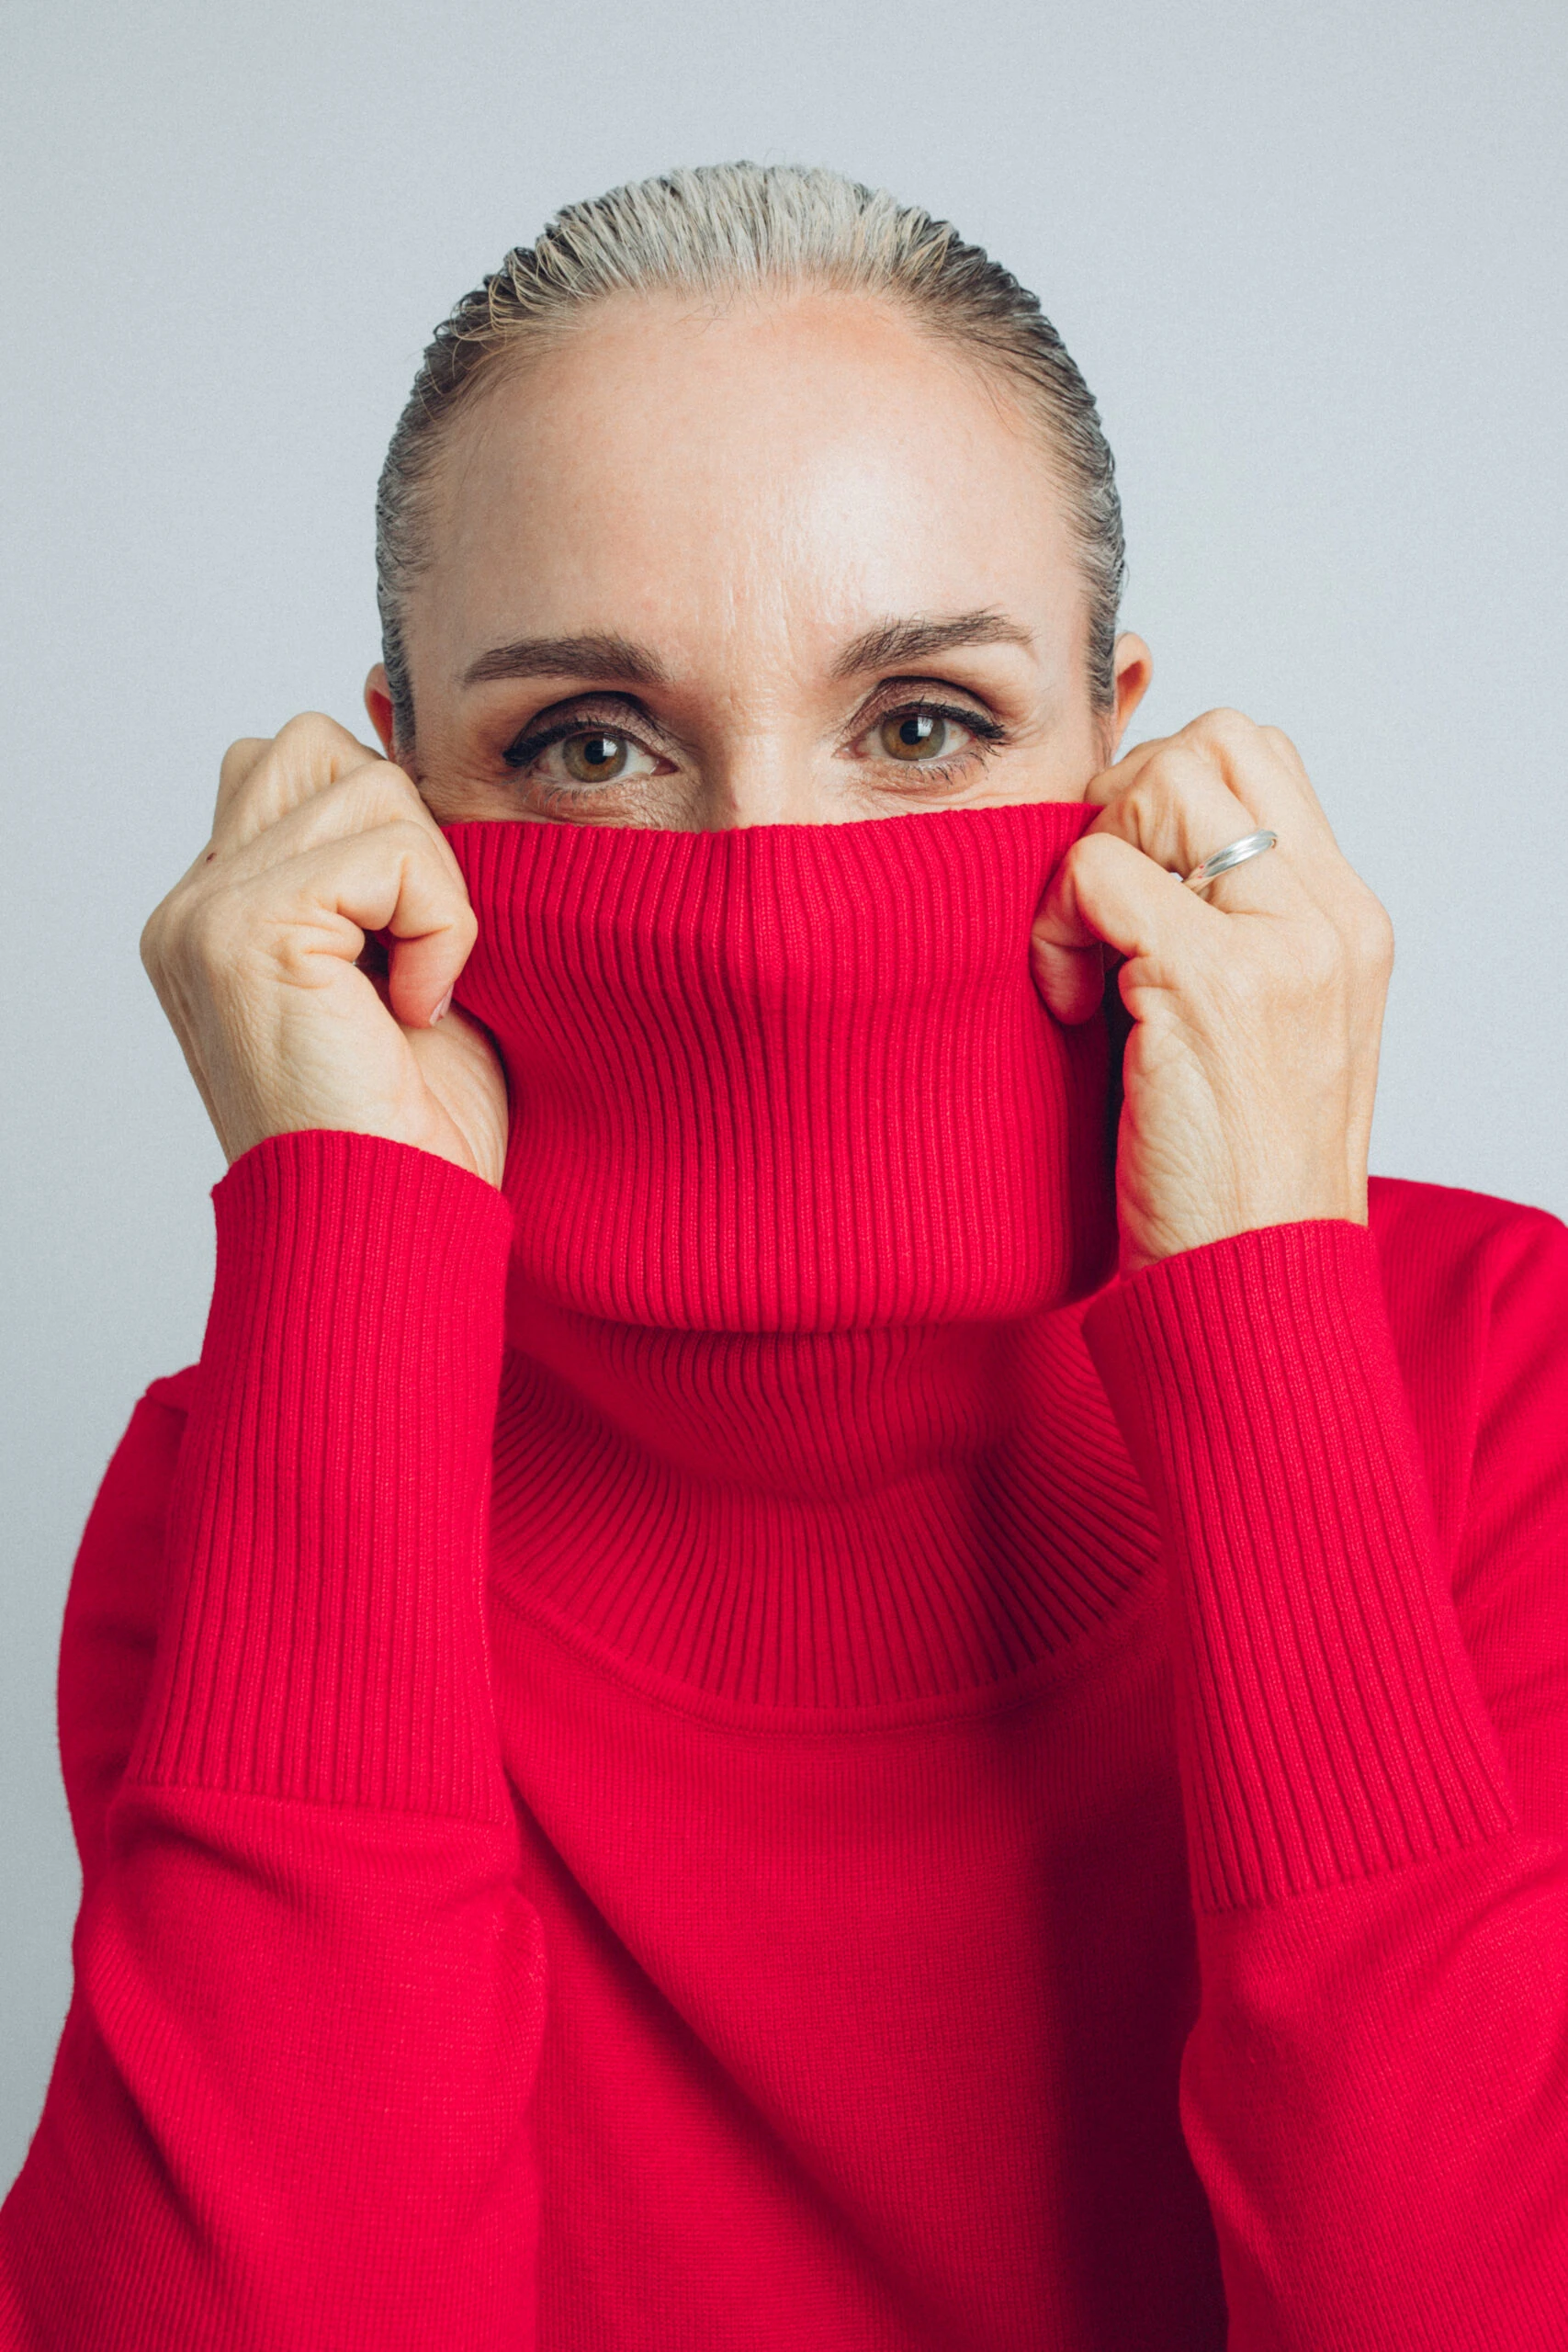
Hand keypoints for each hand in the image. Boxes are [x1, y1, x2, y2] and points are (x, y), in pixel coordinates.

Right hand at [141, 714, 508, 1184]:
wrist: (392, 1232)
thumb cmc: (418, 1134)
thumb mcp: (412, 973)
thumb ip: (394, 876)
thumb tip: (425, 759)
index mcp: (219, 919)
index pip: (298, 774)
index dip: (393, 834)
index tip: (420, 950)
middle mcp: (192, 908)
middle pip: (312, 744)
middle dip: (403, 830)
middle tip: (420, 953)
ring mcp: (207, 915)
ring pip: (363, 779)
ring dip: (432, 884)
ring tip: (419, 987)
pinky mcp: (246, 929)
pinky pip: (392, 846)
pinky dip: (439, 923)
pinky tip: (416, 1008)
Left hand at [1030, 709, 1393, 1275]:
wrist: (1252, 1285)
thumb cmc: (1227, 1174)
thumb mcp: (1251, 1029)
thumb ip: (1218, 929)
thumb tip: (1123, 846)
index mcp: (1346, 922)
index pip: (1257, 756)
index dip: (1162, 790)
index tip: (1121, 888)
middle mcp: (1331, 919)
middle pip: (1215, 742)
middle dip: (1124, 803)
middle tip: (1097, 912)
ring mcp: (1282, 945)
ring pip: (1160, 785)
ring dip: (1089, 859)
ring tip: (1086, 963)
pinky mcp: (1214, 984)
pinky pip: (1100, 873)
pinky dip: (1058, 927)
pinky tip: (1071, 1008)